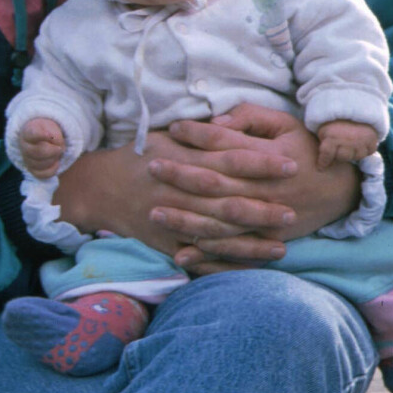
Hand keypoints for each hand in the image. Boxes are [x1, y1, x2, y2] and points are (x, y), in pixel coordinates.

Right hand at [19, 118, 65, 179]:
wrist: (42, 136)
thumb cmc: (46, 130)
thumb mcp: (52, 128)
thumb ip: (56, 136)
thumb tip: (59, 147)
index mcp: (27, 132)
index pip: (32, 135)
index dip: (41, 136)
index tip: (50, 135)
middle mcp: (24, 146)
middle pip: (35, 152)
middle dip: (51, 151)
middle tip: (60, 148)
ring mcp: (26, 159)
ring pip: (38, 165)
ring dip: (52, 160)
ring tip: (58, 154)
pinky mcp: (32, 169)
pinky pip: (40, 174)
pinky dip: (51, 170)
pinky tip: (57, 163)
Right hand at [52, 128, 295, 262]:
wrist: (100, 189)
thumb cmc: (139, 156)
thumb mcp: (167, 137)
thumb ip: (201, 134)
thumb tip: (233, 125)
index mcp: (185, 159)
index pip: (231, 159)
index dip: (262, 162)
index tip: (290, 163)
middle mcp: (181, 191)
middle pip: (229, 200)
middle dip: (262, 208)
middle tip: (292, 210)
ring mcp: (174, 221)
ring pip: (219, 233)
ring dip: (251, 241)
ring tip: (282, 245)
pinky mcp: (168, 244)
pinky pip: (201, 256)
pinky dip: (226, 263)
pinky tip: (251, 266)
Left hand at [153, 103, 360, 272]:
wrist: (344, 189)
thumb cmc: (308, 149)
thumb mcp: (285, 124)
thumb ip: (250, 118)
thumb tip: (215, 123)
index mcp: (268, 158)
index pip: (225, 144)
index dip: (197, 135)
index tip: (172, 129)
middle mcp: (264, 190)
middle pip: (215, 183)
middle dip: (180, 176)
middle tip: (150, 167)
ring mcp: (265, 220)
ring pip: (219, 222)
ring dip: (185, 218)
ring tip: (155, 212)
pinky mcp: (267, 241)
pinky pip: (235, 252)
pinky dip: (209, 256)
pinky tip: (182, 253)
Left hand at [315, 119, 377, 169]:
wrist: (353, 103)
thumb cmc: (334, 120)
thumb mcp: (324, 130)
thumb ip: (324, 145)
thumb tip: (321, 166)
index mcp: (332, 137)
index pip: (327, 155)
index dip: (323, 162)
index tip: (320, 167)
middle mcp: (347, 140)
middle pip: (343, 157)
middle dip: (339, 154)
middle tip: (339, 146)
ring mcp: (361, 141)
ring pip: (357, 156)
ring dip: (353, 152)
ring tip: (350, 143)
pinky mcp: (372, 140)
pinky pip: (369, 151)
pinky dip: (365, 149)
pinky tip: (360, 143)